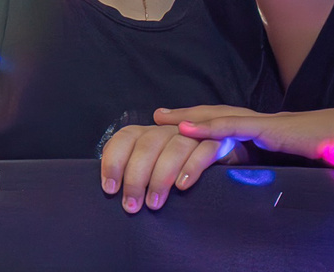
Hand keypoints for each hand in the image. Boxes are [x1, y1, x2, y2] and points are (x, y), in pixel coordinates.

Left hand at [100, 117, 236, 211]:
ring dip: (160, 177)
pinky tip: (182, 186)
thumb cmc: (180, 167)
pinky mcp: (218, 143)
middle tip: (131, 205)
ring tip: (153, 204)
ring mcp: (194, 134)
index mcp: (149, 132)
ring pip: (174, 148)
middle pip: (147, 145)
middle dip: (135, 178)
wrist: (224, 157)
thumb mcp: (153, 165)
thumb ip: (132, 167)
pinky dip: (191, 168)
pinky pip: (205, 151)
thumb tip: (110, 183)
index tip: (110, 189)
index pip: (126, 138)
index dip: (114, 162)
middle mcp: (169, 129)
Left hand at [163, 104, 333, 165]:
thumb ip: (280, 162)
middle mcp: (257, 120)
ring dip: (187, 118)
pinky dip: (208, 126)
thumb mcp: (297, 159)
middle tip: (154, 116)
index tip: (174, 124)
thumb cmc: (330, 150)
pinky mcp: (267, 128)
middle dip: (183, 115)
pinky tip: (188, 128)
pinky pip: (232, 125)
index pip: (223, 121)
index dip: (199, 122)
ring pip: (215, 116)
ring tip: (161, 119)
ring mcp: (261, 122)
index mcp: (263, 128)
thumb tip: (268, 173)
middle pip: (212, 114)